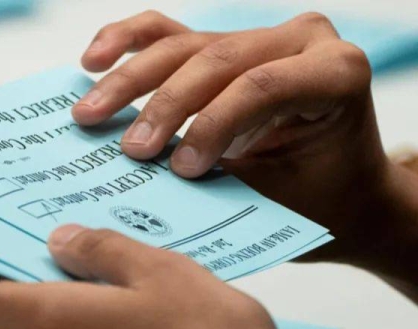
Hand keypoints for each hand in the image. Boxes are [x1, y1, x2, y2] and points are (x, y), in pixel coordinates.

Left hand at [0, 225, 276, 328]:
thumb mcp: (157, 272)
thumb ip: (102, 252)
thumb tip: (60, 241)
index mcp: (53, 323)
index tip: (29, 250)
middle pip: (15, 319)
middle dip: (41, 283)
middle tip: (80, 253)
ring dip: (71, 303)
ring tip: (112, 277)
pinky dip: (91, 325)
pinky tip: (130, 312)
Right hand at [71, 11, 388, 263]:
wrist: (338, 188)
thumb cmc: (318, 196)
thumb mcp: (280, 193)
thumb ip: (221, 177)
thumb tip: (151, 175)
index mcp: (334, 71)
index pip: (261, 85)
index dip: (213, 124)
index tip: (179, 169)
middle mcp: (300, 41)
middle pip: (216, 60)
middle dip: (164, 106)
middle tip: (129, 148)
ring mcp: (260, 37)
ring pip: (183, 46)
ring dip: (131, 80)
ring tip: (89, 111)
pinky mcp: (224, 47)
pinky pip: (169, 34)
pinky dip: (129, 42)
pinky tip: (95, 59)